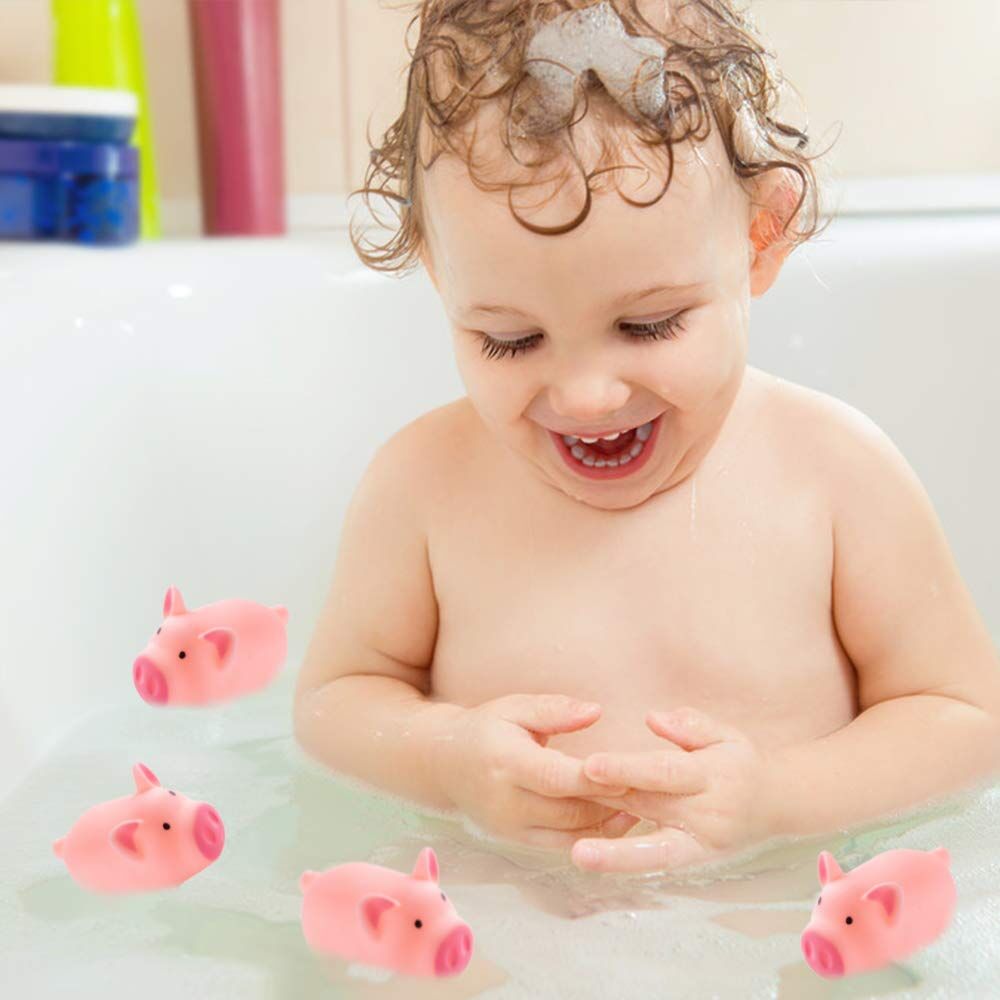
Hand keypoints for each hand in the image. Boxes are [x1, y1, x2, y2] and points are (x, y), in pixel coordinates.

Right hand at [432, 694, 642, 849]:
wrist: (442, 764)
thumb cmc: (485, 728)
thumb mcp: (514, 707)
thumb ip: (555, 710)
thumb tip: (597, 712)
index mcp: (506, 763)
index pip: (560, 778)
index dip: (598, 779)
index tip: (634, 771)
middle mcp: (506, 802)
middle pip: (570, 811)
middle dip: (613, 804)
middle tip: (654, 793)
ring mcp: (510, 827)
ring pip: (571, 834)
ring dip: (608, 824)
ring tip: (646, 807)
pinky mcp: (517, 841)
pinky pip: (562, 845)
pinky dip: (593, 836)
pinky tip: (618, 820)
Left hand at [570, 706, 772, 873]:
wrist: (775, 806)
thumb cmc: (741, 764)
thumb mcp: (726, 735)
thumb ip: (691, 725)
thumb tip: (652, 719)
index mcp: (712, 775)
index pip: (664, 771)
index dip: (627, 768)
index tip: (591, 764)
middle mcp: (706, 813)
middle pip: (649, 807)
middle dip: (606, 804)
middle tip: (563, 800)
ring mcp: (700, 843)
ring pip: (651, 846)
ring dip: (612, 850)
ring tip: (578, 853)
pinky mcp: (693, 860)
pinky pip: (656, 863)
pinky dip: (624, 861)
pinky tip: (591, 860)